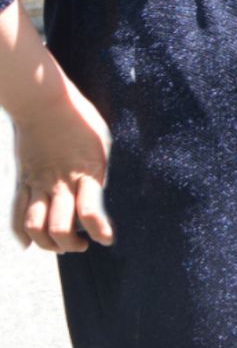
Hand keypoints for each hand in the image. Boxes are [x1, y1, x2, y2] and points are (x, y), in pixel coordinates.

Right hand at [12, 78, 112, 252]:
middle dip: (71, 243)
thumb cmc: (81, 119)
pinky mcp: (24, 180)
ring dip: (46, 243)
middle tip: (81, 245)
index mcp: (87, 172)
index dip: (100, 231)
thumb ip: (102, 169)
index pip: (91, 212)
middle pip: (60, 227)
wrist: (44, 103)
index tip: (107, 240)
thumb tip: (104, 188)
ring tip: (59, 245)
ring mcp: (38, 183)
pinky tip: (28, 243)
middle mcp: (60, 182)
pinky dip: (21, 232)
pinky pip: (17, 213)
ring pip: (35, 225)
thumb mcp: (103, 143)